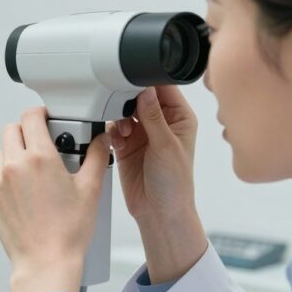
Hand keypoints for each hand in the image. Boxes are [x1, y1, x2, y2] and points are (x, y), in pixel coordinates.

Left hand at [0, 107, 112, 291]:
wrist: (46, 263)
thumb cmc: (68, 231)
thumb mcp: (90, 189)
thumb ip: (95, 156)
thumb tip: (100, 140)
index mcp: (39, 157)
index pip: (31, 116)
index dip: (41, 114)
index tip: (48, 120)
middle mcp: (14, 166)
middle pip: (12, 130)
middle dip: (27, 132)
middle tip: (44, 145)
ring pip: (2, 153)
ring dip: (17, 155)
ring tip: (37, 173)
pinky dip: (9, 178)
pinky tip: (28, 194)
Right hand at [108, 86, 206, 281]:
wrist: (158, 212)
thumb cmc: (175, 183)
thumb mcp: (166, 146)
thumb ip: (153, 117)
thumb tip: (145, 90)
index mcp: (179, 118)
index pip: (163, 88)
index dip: (148, 82)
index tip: (133, 80)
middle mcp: (161, 122)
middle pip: (140, 96)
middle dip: (129, 100)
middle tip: (124, 108)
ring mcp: (143, 133)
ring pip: (124, 110)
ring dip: (119, 117)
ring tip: (124, 131)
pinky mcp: (126, 144)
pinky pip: (113, 127)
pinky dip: (112, 132)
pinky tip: (118, 142)